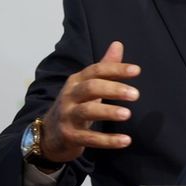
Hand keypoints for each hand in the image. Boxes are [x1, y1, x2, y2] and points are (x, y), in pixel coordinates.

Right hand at [40, 41, 139, 162]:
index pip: (96, 70)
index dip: (116, 69)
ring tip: (127, 114)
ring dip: (108, 112)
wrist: (49, 135)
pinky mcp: (69, 137)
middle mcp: (69, 96)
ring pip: (87, 111)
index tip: (137, 71)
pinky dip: (107, 140)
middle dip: (113, 89)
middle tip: (136, 94)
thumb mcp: (87, 85)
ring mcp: (67, 116)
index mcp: (76, 81)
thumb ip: (104, 67)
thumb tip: (118, 44)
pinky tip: (125, 140)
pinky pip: (89, 138)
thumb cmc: (75, 106)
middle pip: (90, 88)